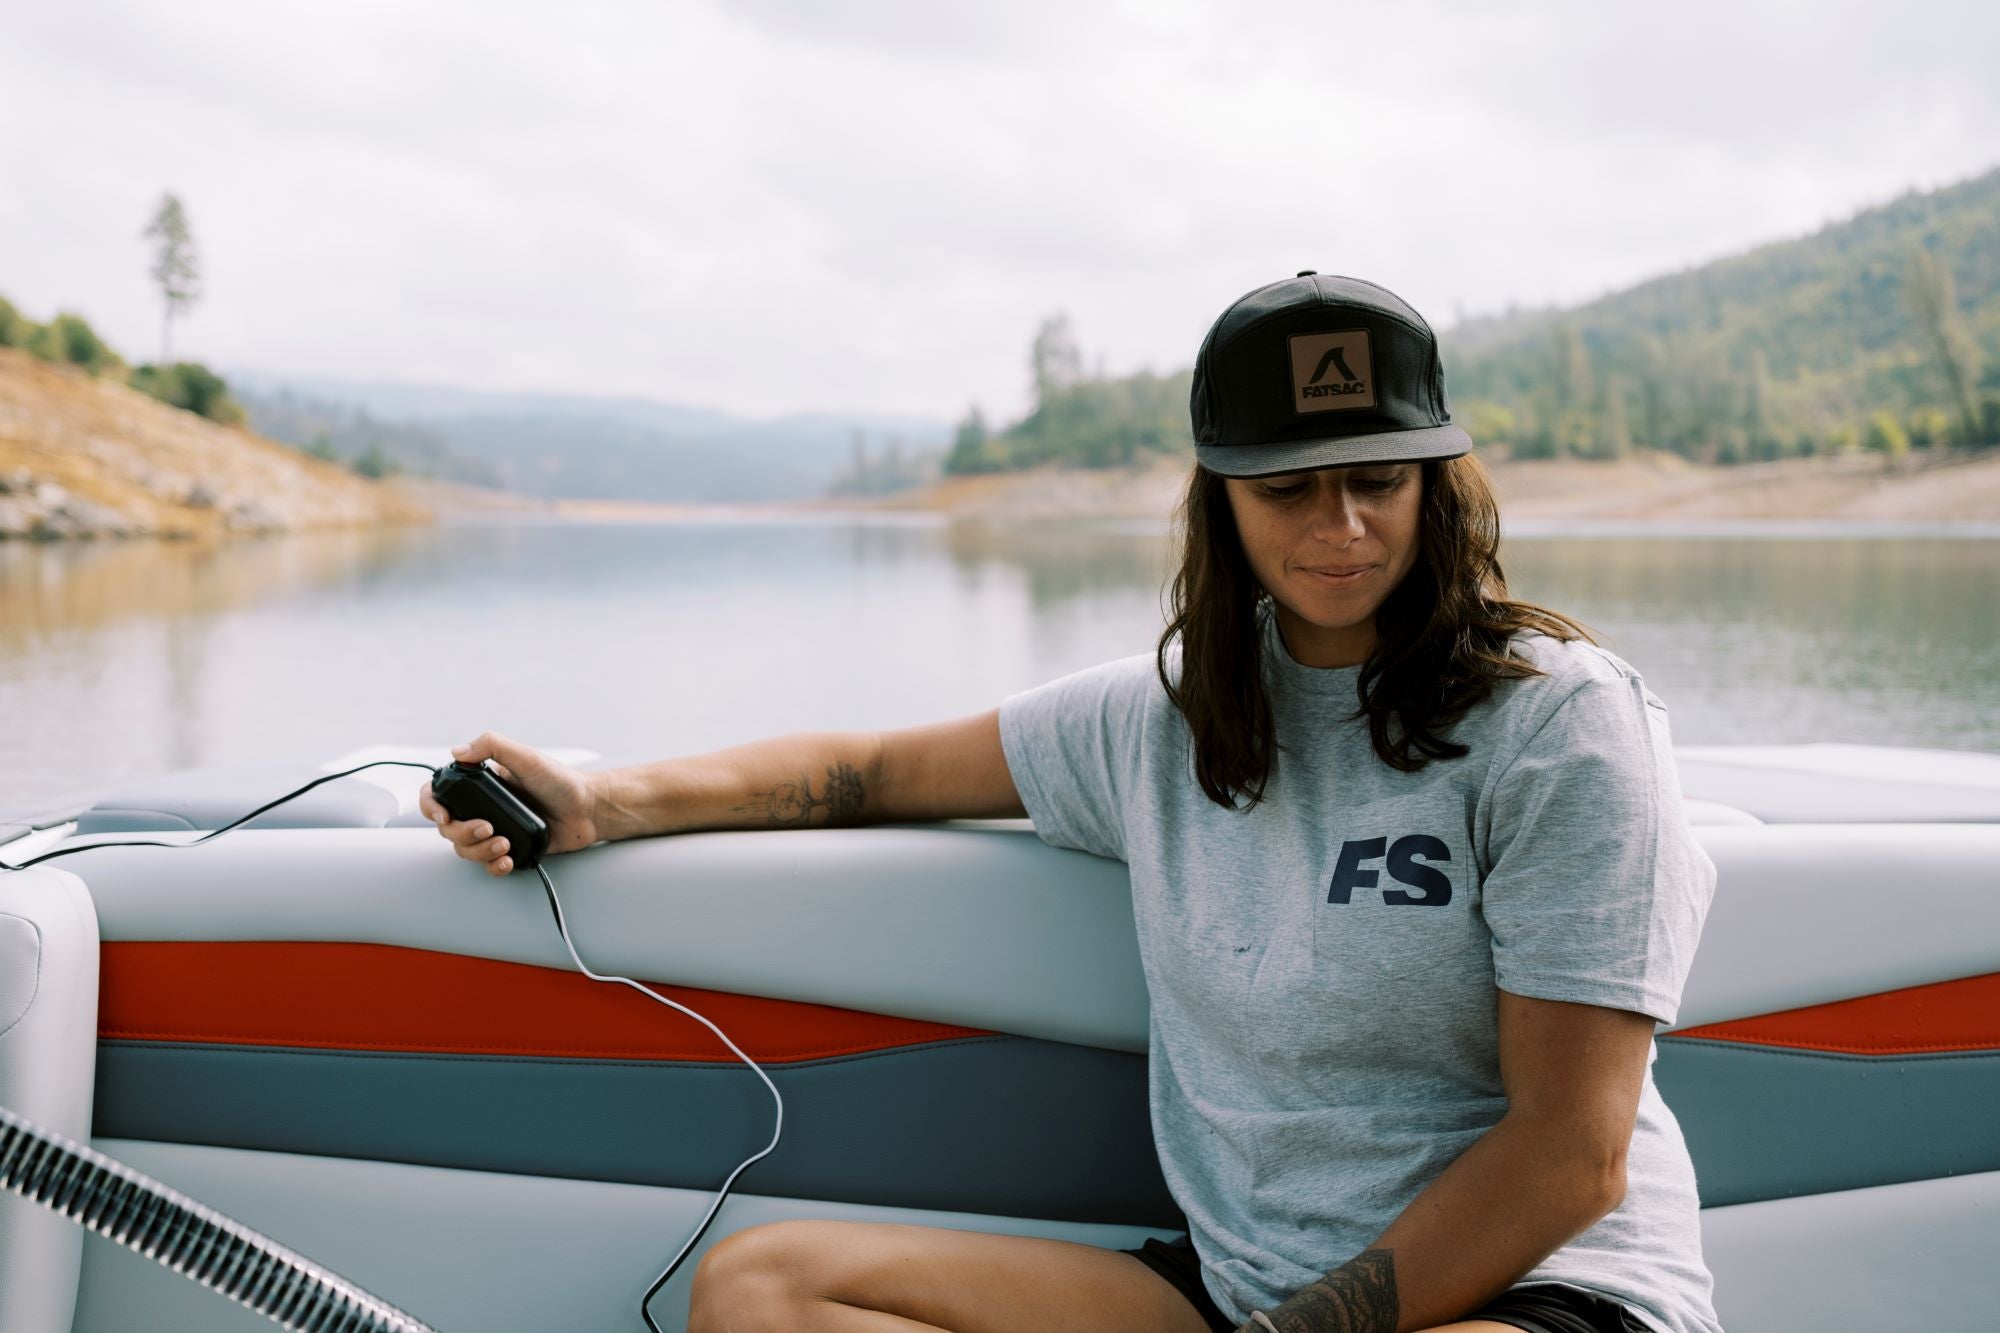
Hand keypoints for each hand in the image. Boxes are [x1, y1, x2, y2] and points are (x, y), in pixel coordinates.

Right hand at [417, 731, 602, 874]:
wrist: (589, 810)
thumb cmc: (561, 781)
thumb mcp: (526, 757)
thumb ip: (492, 746)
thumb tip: (457, 752)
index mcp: (481, 785)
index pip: (440, 793)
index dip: (432, 806)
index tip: (444, 815)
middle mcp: (483, 807)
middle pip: (448, 828)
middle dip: (462, 832)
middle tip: (488, 828)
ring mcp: (495, 830)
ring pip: (465, 849)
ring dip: (479, 851)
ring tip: (504, 844)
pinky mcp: (509, 850)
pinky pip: (488, 865)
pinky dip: (493, 866)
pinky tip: (506, 860)